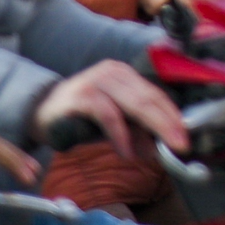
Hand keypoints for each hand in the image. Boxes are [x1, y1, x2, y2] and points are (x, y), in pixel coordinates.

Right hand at [29, 59, 187, 159]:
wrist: (38, 115)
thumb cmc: (81, 119)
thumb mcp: (114, 123)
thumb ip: (136, 130)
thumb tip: (160, 147)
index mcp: (125, 75)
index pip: (156, 94)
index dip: (173, 116)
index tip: (186, 136)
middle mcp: (113, 72)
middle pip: (150, 98)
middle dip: (168, 124)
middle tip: (181, 145)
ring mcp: (96, 81)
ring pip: (134, 104)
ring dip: (148, 131)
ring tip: (156, 152)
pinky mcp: (81, 96)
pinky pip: (109, 115)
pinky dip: (120, 135)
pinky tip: (125, 152)